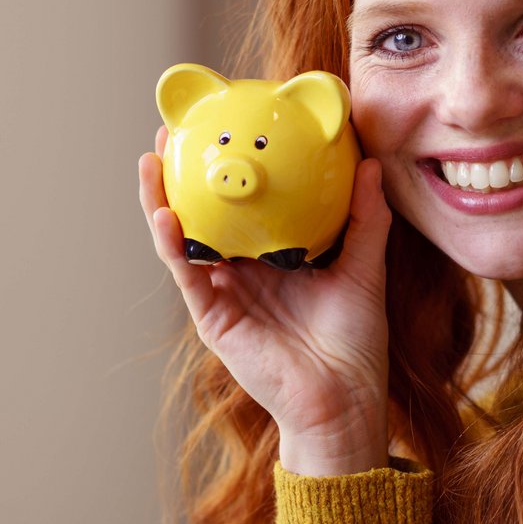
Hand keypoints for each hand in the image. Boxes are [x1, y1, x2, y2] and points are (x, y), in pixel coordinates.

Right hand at [140, 125, 392, 475]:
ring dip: (160, 199)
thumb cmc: (354, 342)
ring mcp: (222, 291)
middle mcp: (240, 270)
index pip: (241, 205)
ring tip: (152, 161)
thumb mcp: (363, 267)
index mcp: (271, 256)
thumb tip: (370, 165)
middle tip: (172, 133)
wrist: (343, 397)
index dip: (225, 170)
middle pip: (201, 214)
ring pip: (181, 238)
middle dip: (180, 174)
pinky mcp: (211, 315)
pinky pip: (185, 273)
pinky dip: (171, 243)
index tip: (219, 126)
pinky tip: (165, 215)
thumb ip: (365, 218)